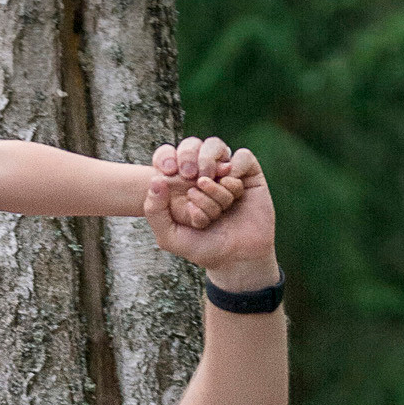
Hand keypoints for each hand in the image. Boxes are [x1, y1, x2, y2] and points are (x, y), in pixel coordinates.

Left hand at [145, 141, 277, 285]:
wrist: (236, 259)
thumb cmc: (202, 247)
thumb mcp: (169, 236)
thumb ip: (154, 211)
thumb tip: (156, 179)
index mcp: (179, 183)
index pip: (167, 155)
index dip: (165, 158)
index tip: (167, 173)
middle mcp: (202, 173)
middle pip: (191, 145)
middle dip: (188, 160)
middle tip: (190, 180)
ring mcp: (225, 172)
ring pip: (216, 148)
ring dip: (211, 169)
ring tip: (208, 186)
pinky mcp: (249, 175)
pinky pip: (242, 156)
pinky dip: (235, 168)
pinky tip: (232, 189)